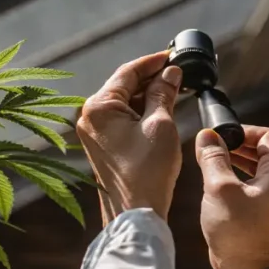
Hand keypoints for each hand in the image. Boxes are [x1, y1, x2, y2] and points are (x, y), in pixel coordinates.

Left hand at [77, 51, 182, 223]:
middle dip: (152, 78)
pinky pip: (122, 119)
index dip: (154, 61)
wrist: (134, 212)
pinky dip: (142, 112)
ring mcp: (93, 131)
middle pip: (124, 86)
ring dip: (149, 95)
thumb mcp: (161, 125)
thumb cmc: (147, 171)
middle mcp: (89, 116)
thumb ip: (164, 93)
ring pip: (125, 102)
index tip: (174, 56)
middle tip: (179, 72)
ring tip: (176, 90)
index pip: (128, 72)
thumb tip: (171, 72)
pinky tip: (162, 110)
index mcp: (99, 107)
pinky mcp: (102, 144)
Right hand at [195, 125, 268, 268]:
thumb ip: (213, 157)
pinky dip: (237, 180)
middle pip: (262, 152)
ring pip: (256, 170)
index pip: (266, 136)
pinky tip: (217, 184)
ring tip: (211, 163)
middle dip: (236, 146)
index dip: (242, 131)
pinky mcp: (267, 213)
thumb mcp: (219, 187)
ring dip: (234, 163)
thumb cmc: (237, 231)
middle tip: (212, 147)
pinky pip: (254, 187)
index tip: (221, 135)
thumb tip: (207, 136)